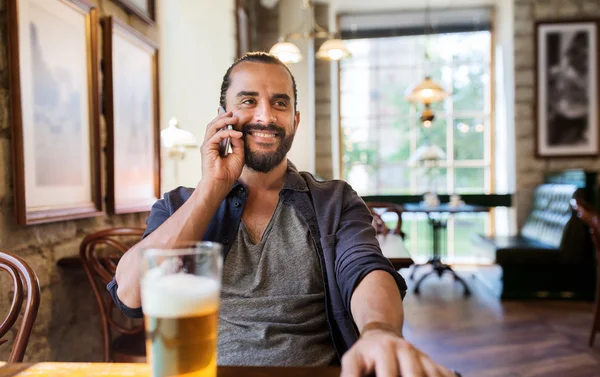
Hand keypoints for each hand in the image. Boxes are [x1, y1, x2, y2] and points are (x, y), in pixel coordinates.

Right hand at [200, 110, 245, 187]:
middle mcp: (211, 143)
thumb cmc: (228, 173)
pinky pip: (218, 135)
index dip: (224, 120)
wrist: (221, 183)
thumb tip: (237, 132)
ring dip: (224, 120)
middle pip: (214, 125)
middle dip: (223, 117)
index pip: (219, 129)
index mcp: (217, 145)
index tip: (232, 114)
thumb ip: (237, 143)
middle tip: (233, 113)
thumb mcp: (238, 155)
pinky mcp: (207, 147)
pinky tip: (237, 134)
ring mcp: (208, 145)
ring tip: (234, 118)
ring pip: (213, 127)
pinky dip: (228, 133)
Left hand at [341, 330, 455, 376]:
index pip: (389, 375)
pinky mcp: (432, 362)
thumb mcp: (352, 361)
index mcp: (384, 349)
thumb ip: (351, 376)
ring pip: (433, 374)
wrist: (382, 335)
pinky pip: (444, 374)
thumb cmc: (365, 354)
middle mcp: (406, 349)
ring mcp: (421, 355)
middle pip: (415, 374)